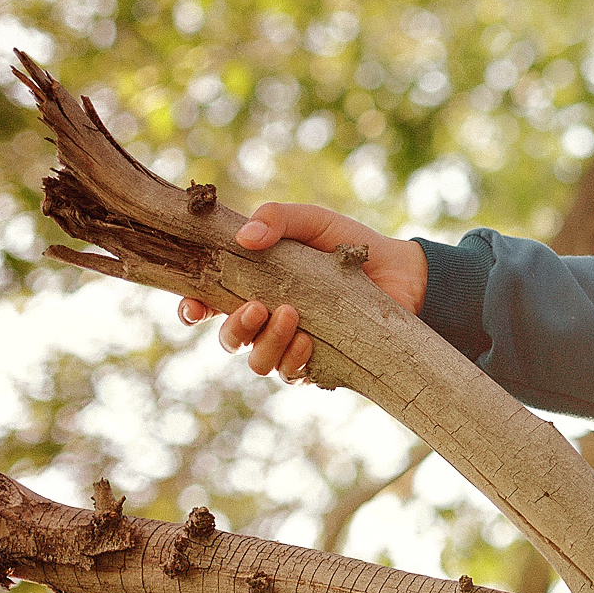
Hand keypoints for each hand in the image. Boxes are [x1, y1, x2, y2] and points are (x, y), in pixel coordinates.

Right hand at [177, 203, 427, 380]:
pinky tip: (310, 339)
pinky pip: (293, 374)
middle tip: (257, 306)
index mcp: (254, 286)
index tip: (195, 307)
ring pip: (258, 361)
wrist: (401, 270)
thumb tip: (244, 236)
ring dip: (266, 341)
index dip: (192, 309)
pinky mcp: (322, 363)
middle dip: (234, 328)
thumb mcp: (312, 222)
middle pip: (230, 339)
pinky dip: (294, 358)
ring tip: (292, 314)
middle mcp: (268, 320)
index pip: (209, 305)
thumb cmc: (348, 245)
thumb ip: (277, 219)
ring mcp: (293, 344)